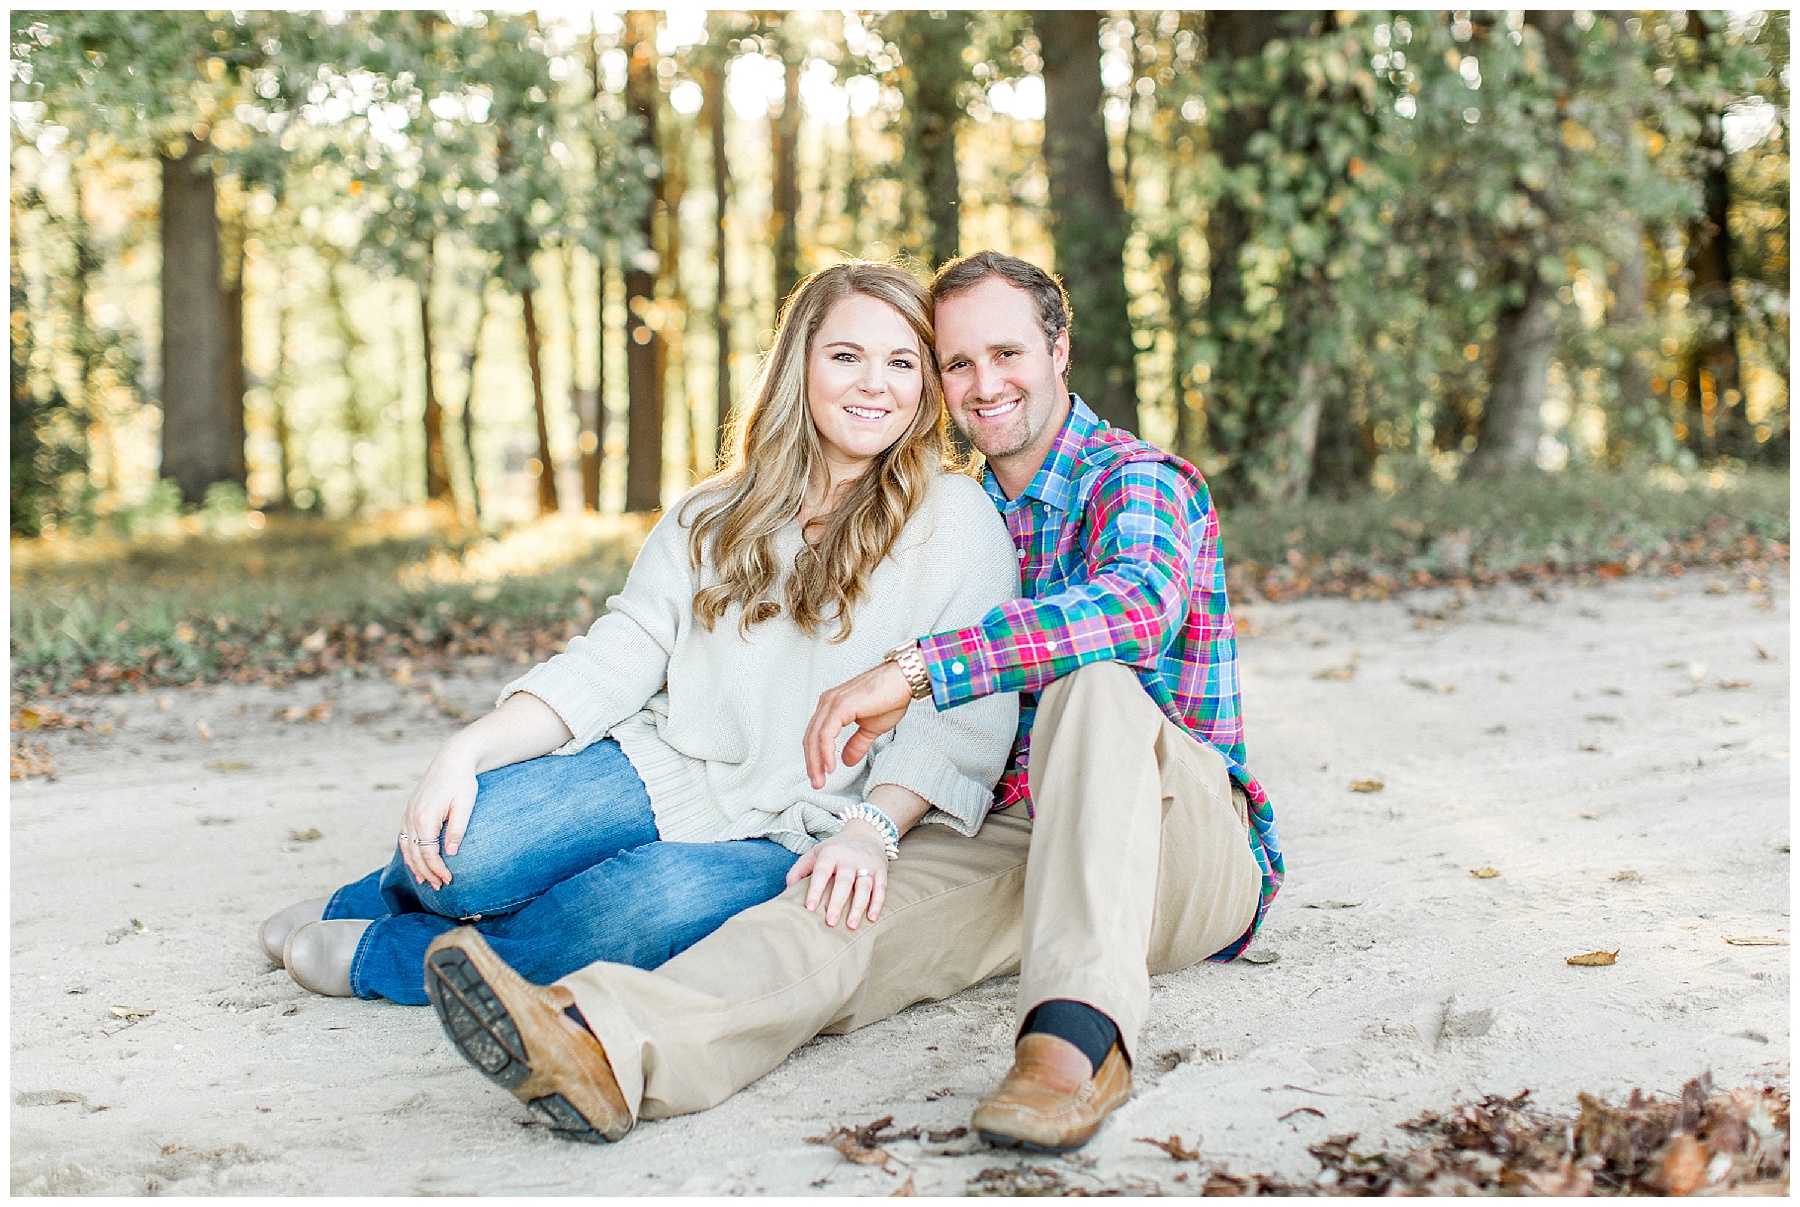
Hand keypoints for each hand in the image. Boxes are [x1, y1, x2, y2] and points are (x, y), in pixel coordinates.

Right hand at [399, 741, 480, 889]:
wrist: (453, 760)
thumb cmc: (462, 782)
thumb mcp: (465, 805)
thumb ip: (458, 830)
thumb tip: (451, 853)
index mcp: (425, 817)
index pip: (428, 853)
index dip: (438, 869)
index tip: (449, 880)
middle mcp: (412, 817)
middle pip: (415, 854)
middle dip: (427, 872)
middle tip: (440, 886)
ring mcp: (408, 814)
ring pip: (407, 848)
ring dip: (415, 866)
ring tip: (427, 880)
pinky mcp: (409, 811)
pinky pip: (405, 838)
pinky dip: (410, 852)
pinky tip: (417, 862)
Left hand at [785, 821, 889, 928]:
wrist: (865, 833)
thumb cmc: (835, 849)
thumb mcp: (815, 853)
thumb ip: (799, 870)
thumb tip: (788, 891)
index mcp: (831, 853)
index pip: (822, 872)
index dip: (815, 890)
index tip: (809, 908)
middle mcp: (850, 857)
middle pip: (844, 881)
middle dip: (838, 902)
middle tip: (831, 923)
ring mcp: (867, 863)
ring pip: (864, 886)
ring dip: (859, 906)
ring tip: (852, 925)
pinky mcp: (882, 869)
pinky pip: (881, 888)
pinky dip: (877, 903)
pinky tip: (871, 918)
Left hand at [803, 661, 913, 788]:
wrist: (904, 680)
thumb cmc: (890, 697)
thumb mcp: (871, 728)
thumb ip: (856, 744)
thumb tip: (846, 761)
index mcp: (832, 706)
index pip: (815, 736)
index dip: (814, 758)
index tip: (819, 777)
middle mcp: (827, 702)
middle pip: (810, 738)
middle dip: (812, 763)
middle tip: (816, 783)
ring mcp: (832, 702)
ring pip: (815, 737)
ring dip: (816, 761)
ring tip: (821, 780)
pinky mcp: (841, 705)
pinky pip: (826, 733)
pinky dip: (825, 751)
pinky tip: (830, 766)